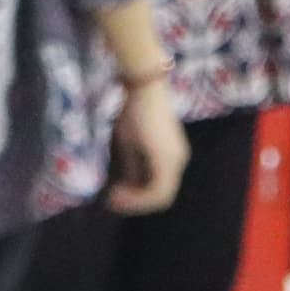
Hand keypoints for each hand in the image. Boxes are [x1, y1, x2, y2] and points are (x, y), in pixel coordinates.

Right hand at [109, 77, 192, 214]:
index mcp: (170, 157)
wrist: (142, 88)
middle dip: (135, 203)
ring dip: (137, 201)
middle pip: (161, 196)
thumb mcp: (128, 142)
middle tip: (111, 202)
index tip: (112, 195)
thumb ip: (131, 165)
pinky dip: (140, 195)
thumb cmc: (133, 109)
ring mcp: (176, 160)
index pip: (157, 189)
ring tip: (113, 197)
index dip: (136, 199)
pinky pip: (159, 190)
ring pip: (161, 196)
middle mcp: (178, 160)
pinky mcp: (170, 159)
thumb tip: (126, 184)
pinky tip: (120, 190)